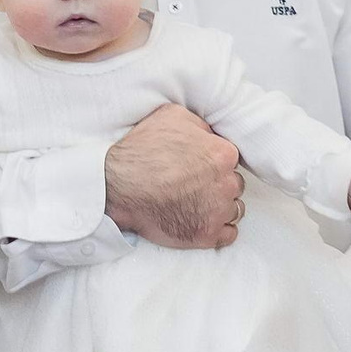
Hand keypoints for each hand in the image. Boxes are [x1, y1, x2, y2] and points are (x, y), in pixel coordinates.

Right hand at [105, 105, 241, 248]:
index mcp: (222, 155)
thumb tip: (209, 133)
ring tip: (196, 204)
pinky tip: (202, 221)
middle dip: (218, 185)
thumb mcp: (172, 116)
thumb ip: (200, 125)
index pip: (231, 160)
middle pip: (234, 185)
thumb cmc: (140, 151)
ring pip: (234, 210)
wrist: (116, 186)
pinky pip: (228, 235)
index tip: (198, 167)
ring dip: (219, 207)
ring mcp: (216, 212)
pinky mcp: (205, 235)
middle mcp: (226, 184)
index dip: (213, 163)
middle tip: (193, 185)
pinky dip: (218, 230)